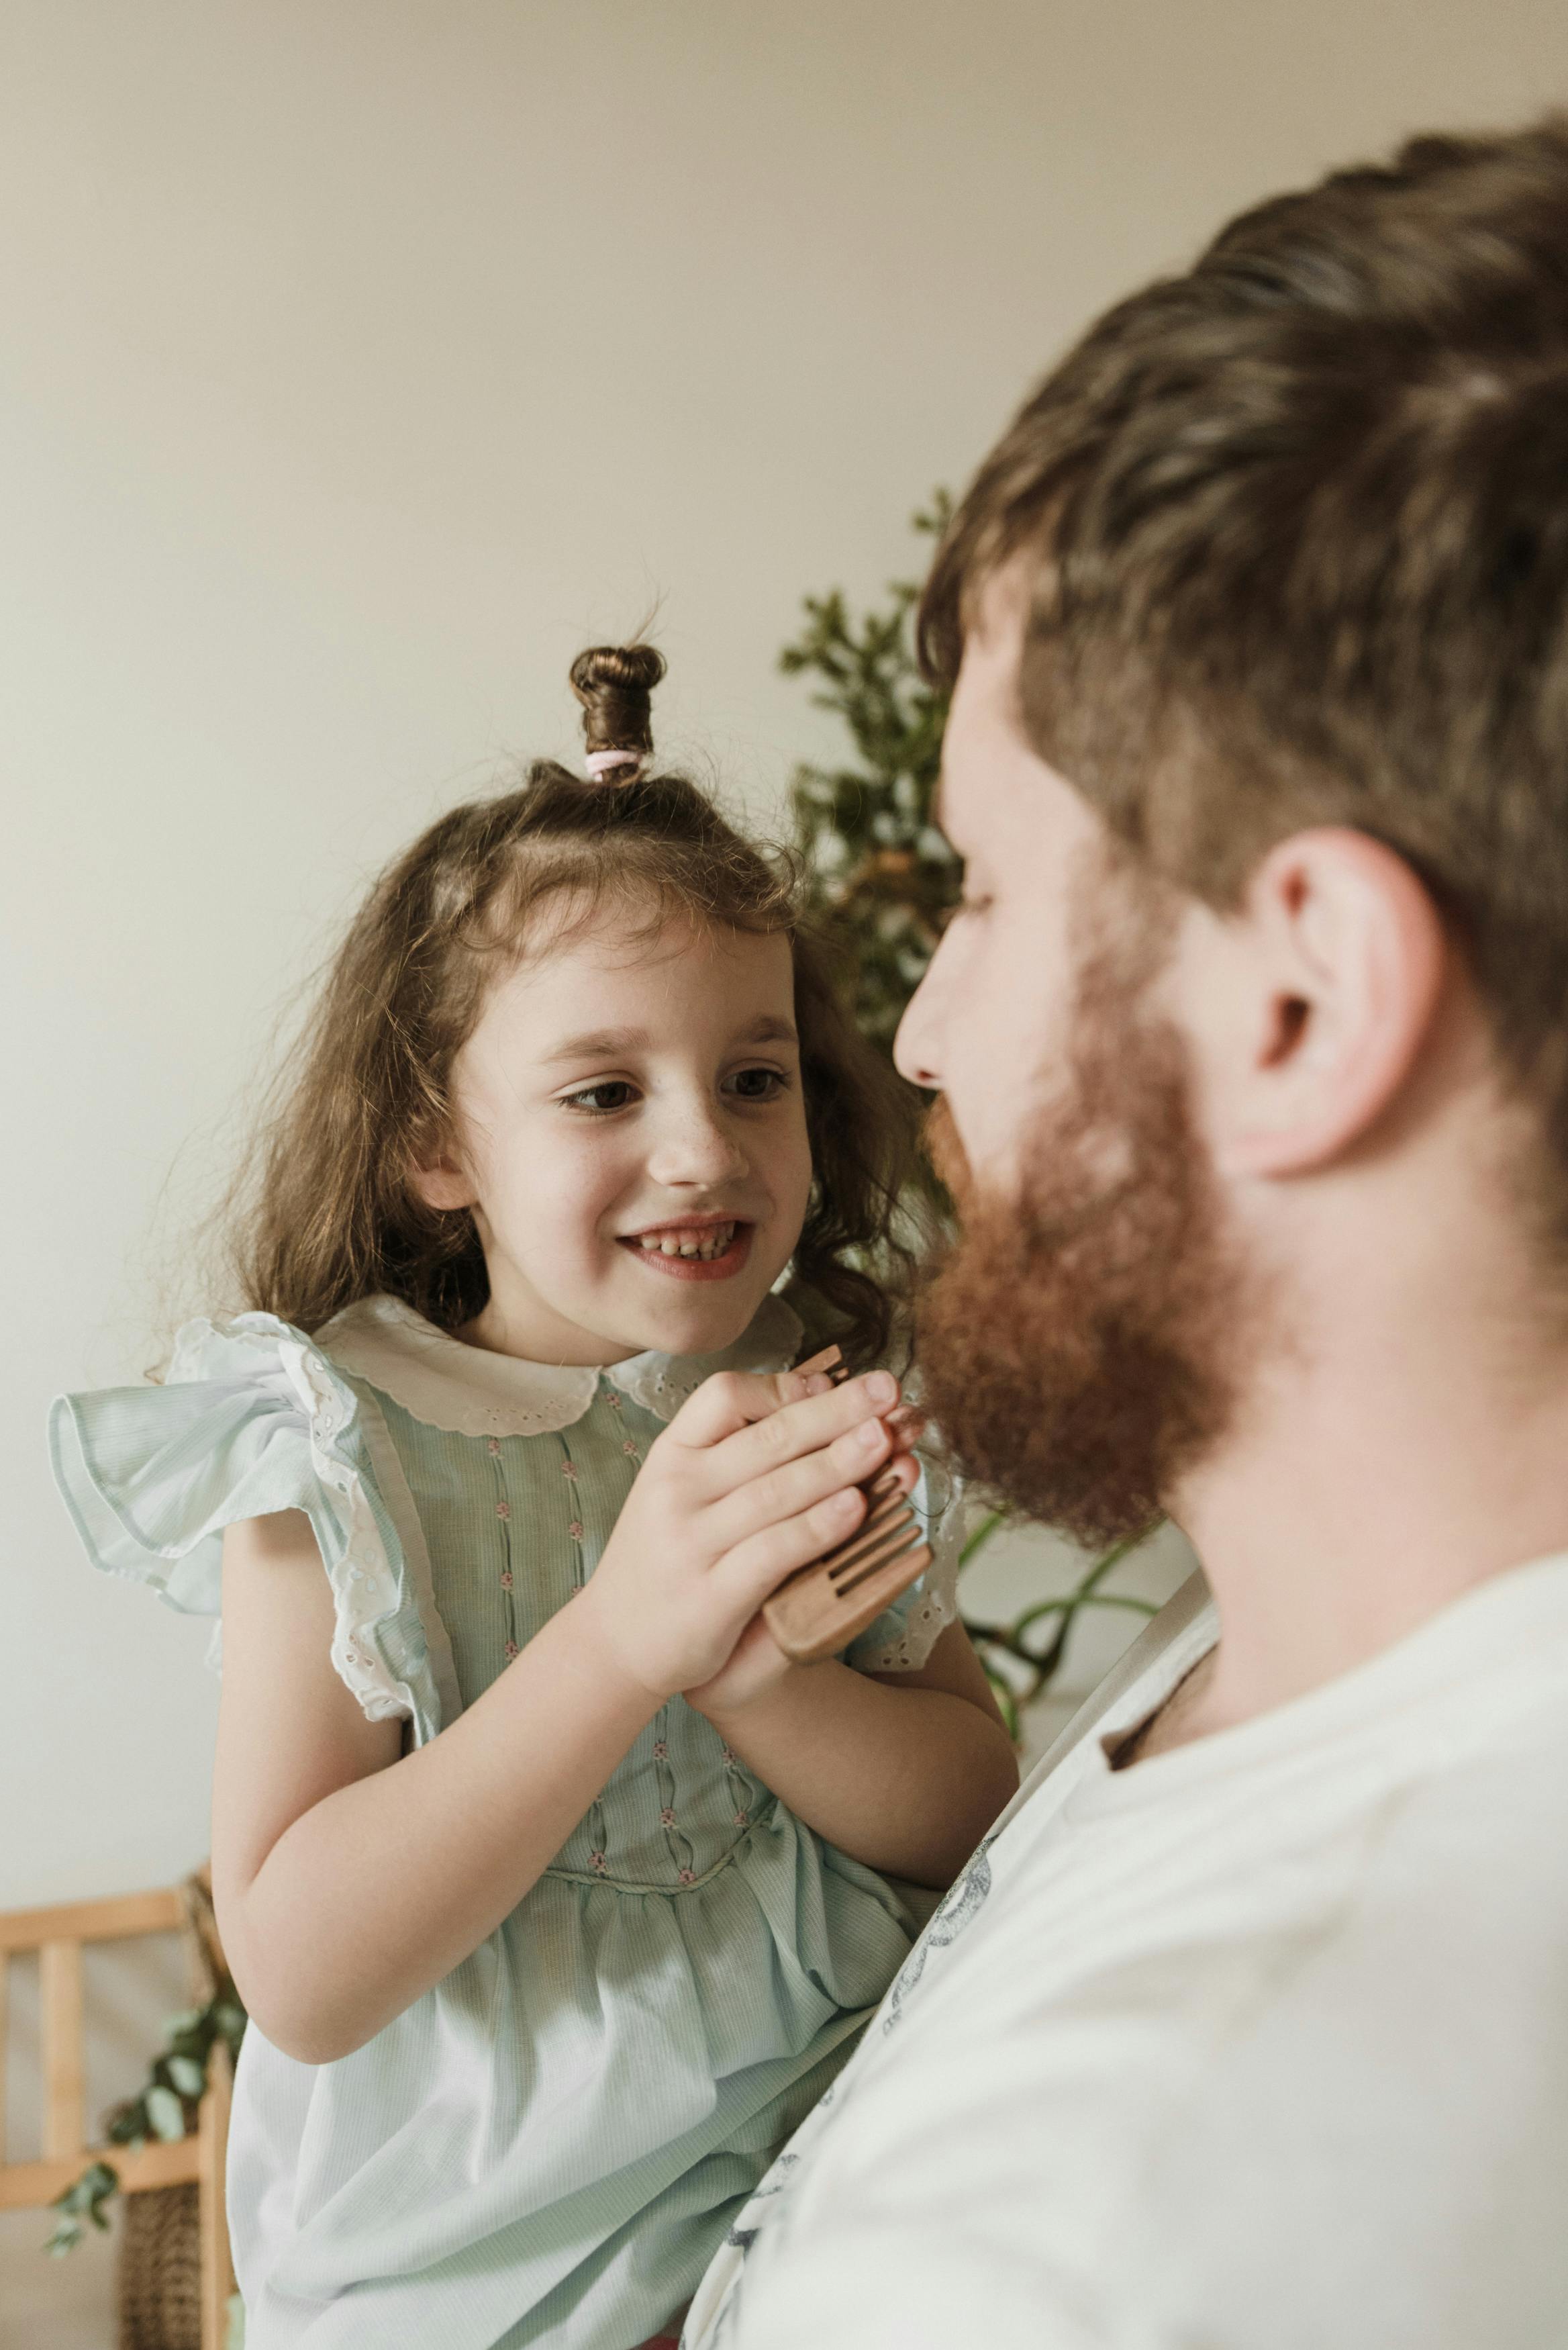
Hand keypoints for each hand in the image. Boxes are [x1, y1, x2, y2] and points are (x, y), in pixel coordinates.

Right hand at [572, 1359, 908, 1702]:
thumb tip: (817, 1395)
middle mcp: (677, 1490)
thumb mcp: (681, 1490)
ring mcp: (691, 1543)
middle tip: (887, 1391)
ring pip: (778, 1491)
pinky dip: (819, 1527)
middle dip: (836, 1411)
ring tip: (886, 1441)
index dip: (785, 1385)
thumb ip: (735, 1451)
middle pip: (768, 1438)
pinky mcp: (710, 1596)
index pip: (724, 1396)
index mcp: (672, 1454)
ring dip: (838, 1462)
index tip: (835, 1381)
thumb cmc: (665, 1555)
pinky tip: (856, 1508)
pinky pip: (774, 1552)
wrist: (616, 1642)